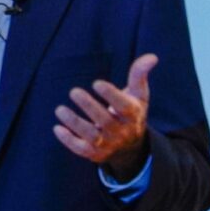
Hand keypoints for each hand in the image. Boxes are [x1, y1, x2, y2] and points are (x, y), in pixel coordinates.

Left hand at [52, 53, 157, 180]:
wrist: (130, 145)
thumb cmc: (131, 111)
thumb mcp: (138, 94)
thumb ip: (139, 75)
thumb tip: (152, 57)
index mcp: (133, 115)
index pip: (125, 107)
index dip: (111, 95)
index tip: (96, 83)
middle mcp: (122, 131)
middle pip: (105, 121)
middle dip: (89, 106)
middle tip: (74, 91)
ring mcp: (108, 144)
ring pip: (92, 136)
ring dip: (75, 123)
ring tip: (59, 109)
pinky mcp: (95, 153)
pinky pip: (81, 149)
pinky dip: (69, 141)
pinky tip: (57, 128)